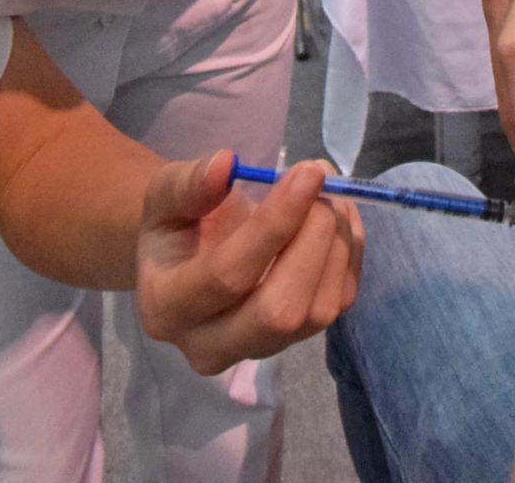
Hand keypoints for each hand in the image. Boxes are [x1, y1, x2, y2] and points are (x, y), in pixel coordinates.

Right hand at [135, 152, 364, 375]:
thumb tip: (226, 165)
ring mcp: (258, 350)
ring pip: (318, 311)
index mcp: (166, 307)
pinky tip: (337, 215)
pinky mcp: (298, 341)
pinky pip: (340, 302)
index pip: (227, 276)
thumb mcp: (165, 195)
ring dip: (336, 242)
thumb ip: (188, 184)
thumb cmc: (176, 224)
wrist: (189, 258)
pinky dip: (349, 252)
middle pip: (279, 311)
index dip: (273, 224)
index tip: (306, 174)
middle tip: (320, 182)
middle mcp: (209, 346)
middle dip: (313, 239)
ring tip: (328, 192)